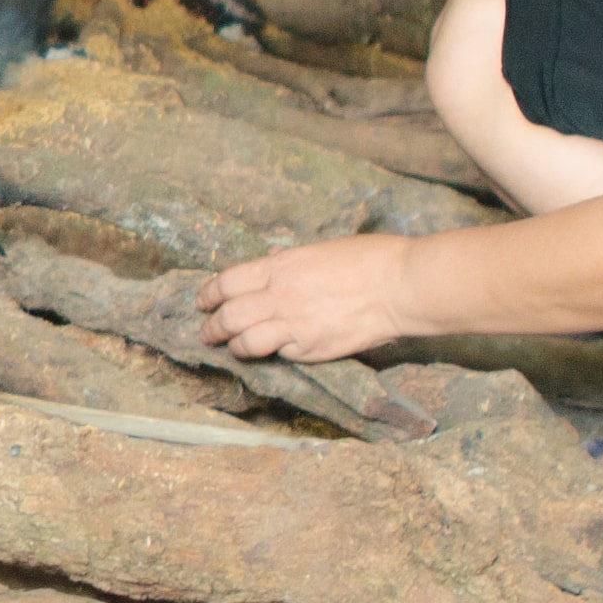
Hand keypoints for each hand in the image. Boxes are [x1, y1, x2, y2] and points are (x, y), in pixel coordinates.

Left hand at [203, 236, 417, 361]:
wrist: (400, 286)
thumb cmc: (370, 259)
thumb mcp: (320, 249)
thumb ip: (289, 261)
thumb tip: (270, 261)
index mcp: (280, 267)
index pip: (228, 282)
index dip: (209, 294)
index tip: (202, 301)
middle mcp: (280, 295)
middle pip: (229, 316)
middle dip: (211, 327)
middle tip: (207, 332)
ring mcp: (294, 325)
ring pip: (246, 342)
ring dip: (233, 346)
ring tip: (231, 348)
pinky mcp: (312, 349)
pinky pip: (281, 354)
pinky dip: (274, 353)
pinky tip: (275, 352)